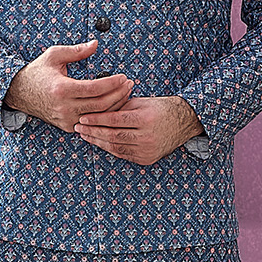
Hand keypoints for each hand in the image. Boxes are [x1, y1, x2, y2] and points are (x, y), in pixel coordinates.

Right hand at [4, 40, 134, 131]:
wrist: (20, 93)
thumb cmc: (38, 72)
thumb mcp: (54, 55)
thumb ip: (77, 51)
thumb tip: (96, 44)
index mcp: (62, 89)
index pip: (95, 88)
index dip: (112, 83)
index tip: (123, 76)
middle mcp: (64, 107)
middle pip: (101, 104)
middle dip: (118, 94)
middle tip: (129, 84)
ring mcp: (66, 119)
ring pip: (98, 116)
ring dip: (115, 105)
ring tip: (125, 92)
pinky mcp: (68, 126)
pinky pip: (91, 122)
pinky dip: (104, 114)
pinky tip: (114, 105)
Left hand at [73, 96, 201, 166]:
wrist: (183, 121)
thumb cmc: (159, 108)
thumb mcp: (140, 102)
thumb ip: (119, 107)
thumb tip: (95, 110)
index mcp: (145, 119)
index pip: (114, 120)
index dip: (96, 120)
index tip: (82, 118)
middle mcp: (147, 136)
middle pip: (113, 136)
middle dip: (93, 132)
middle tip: (78, 128)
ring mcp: (147, 150)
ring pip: (116, 148)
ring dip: (98, 142)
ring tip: (85, 135)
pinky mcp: (147, 159)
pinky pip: (123, 155)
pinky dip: (109, 149)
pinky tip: (99, 143)